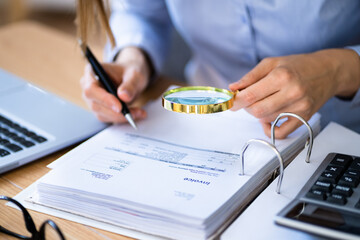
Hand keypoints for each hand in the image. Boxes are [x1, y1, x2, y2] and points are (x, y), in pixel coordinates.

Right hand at [80, 47, 150, 122]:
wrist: (132, 77)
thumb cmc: (130, 72)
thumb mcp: (134, 75)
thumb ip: (130, 84)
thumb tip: (123, 96)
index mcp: (92, 72)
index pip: (91, 89)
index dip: (104, 99)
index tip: (119, 107)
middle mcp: (88, 87)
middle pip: (95, 104)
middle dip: (115, 112)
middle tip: (134, 113)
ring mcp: (92, 100)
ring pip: (102, 114)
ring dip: (121, 117)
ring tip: (139, 113)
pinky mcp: (100, 109)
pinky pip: (108, 118)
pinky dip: (122, 118)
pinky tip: (136, 114)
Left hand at [229, 49, 359, 138]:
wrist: (328, 71)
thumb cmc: (297, 65)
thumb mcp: (271, 63)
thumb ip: (250, 77)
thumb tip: (233, 88)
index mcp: (281, 76)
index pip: (251, 95)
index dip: (236, 101)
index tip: (230, 102)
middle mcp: (292, 92)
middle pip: (257, 110)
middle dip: (246, 107)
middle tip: (247, 100)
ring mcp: (299, 107)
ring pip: (266, 120)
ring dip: (258, 113)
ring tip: (262, 102)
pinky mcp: (304, 118)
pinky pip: (281, 132)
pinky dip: (269, 129)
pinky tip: (267, 119)